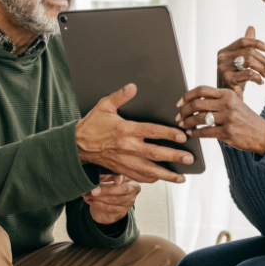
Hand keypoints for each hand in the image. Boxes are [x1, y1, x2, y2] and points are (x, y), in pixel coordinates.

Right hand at [76, 84, 192, 183]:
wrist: (76, 146)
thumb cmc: (91, 125)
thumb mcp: (104, 105)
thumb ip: (120, 95)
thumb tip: (132, 86)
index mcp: (125, 130)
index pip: (152, 132)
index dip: (169, 134)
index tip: (182, 137)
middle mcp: (127, 147)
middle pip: (155, 154)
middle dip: (174, 157)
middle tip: (189, 158)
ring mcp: (124, 160)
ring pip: (149, 170)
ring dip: (166, 175)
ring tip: (181, 177)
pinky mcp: (121, 169)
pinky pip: (139, 177)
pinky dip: (152, 179)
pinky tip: (162, 178)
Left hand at [83, 174, 140, 224]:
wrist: (104, 206)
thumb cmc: (107, 188)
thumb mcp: (106, 178)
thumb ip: (105, 174)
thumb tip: (99, 174)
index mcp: (132, 182)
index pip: (128, 177)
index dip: (120, 177)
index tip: (114, 180)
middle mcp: (132, 194)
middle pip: (123, 189)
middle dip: (107, 189)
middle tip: (93, 189)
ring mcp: (127, 206)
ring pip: (113, 200)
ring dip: (97, 197)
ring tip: (86, 193)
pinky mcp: (120, 214)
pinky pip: (108, 208)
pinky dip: (96, 203)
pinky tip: (88, 199)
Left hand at [176, 86, 264, 154]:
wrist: (262, 134)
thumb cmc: (245, 119)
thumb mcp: (234, 103)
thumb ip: (218, 101)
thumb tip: (194, 102)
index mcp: (228, 94)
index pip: (202, 90)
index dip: (187, 95)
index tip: (179, 102)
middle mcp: (227, 104)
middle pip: (197, 104)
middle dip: (184, 111)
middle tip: (179, 116)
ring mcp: (228, 118)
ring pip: (199, 118)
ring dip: (188, 123)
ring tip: (183, 125)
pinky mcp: (227, 132)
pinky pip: (205, 132)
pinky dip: (195, 133)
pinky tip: (191, 134)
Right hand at [216, 26, 264, 99]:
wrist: (228, 100)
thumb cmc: (236, 80)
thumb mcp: (241, 62)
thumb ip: (245, 46)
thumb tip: (251, 27)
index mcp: (224, 51)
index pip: (243, 41)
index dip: (259, 43)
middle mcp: (221, 57)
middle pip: (248, 51)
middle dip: (263, 60)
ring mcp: (222, 68)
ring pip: (249, 61)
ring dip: (262, 69)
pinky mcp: (227, 79)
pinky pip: (248, 73)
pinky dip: (258, 78)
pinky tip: (260, 82)